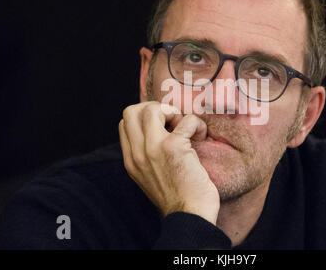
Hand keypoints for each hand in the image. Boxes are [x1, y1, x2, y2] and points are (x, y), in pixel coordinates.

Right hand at [118, 102, 219, 224]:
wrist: (190, 215)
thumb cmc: (178, 196)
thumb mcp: (151, 176)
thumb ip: (147, 156)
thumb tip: (160, 130)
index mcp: (131, 160)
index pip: (124, 122)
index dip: (145, 117)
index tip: (164, 127)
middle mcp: (137, 153)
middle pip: (132, 110)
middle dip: (155, 108)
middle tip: (173, 122)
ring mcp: (153, 149)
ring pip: (152, 108)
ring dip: (174, 113)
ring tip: (185, 129)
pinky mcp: (174, 147)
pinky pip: (186, 120)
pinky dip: (197, 124)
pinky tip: (200, 137)